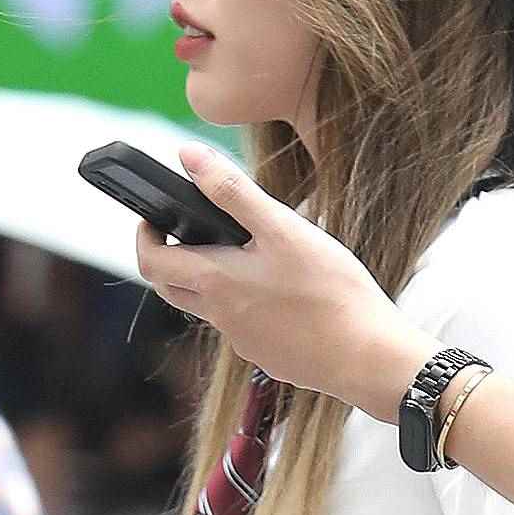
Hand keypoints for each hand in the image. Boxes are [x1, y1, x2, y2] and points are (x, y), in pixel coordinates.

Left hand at [135, 145, 433, 424]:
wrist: (368, 357)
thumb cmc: (331, 292)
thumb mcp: (282, 228)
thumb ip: (231, 191)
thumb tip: (189, 156)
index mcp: (216, 282)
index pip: (152, 263)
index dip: (145, 238)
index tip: (154, 218)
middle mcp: (222, 318)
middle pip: (173, 289)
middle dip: (170, 259)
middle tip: (189, 234)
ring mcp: (245, 342)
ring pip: (212, 308)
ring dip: (213, 280)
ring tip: (249, 255)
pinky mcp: (270, 357)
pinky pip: (246, 327)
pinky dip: (249, 305)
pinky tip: (286, 293)